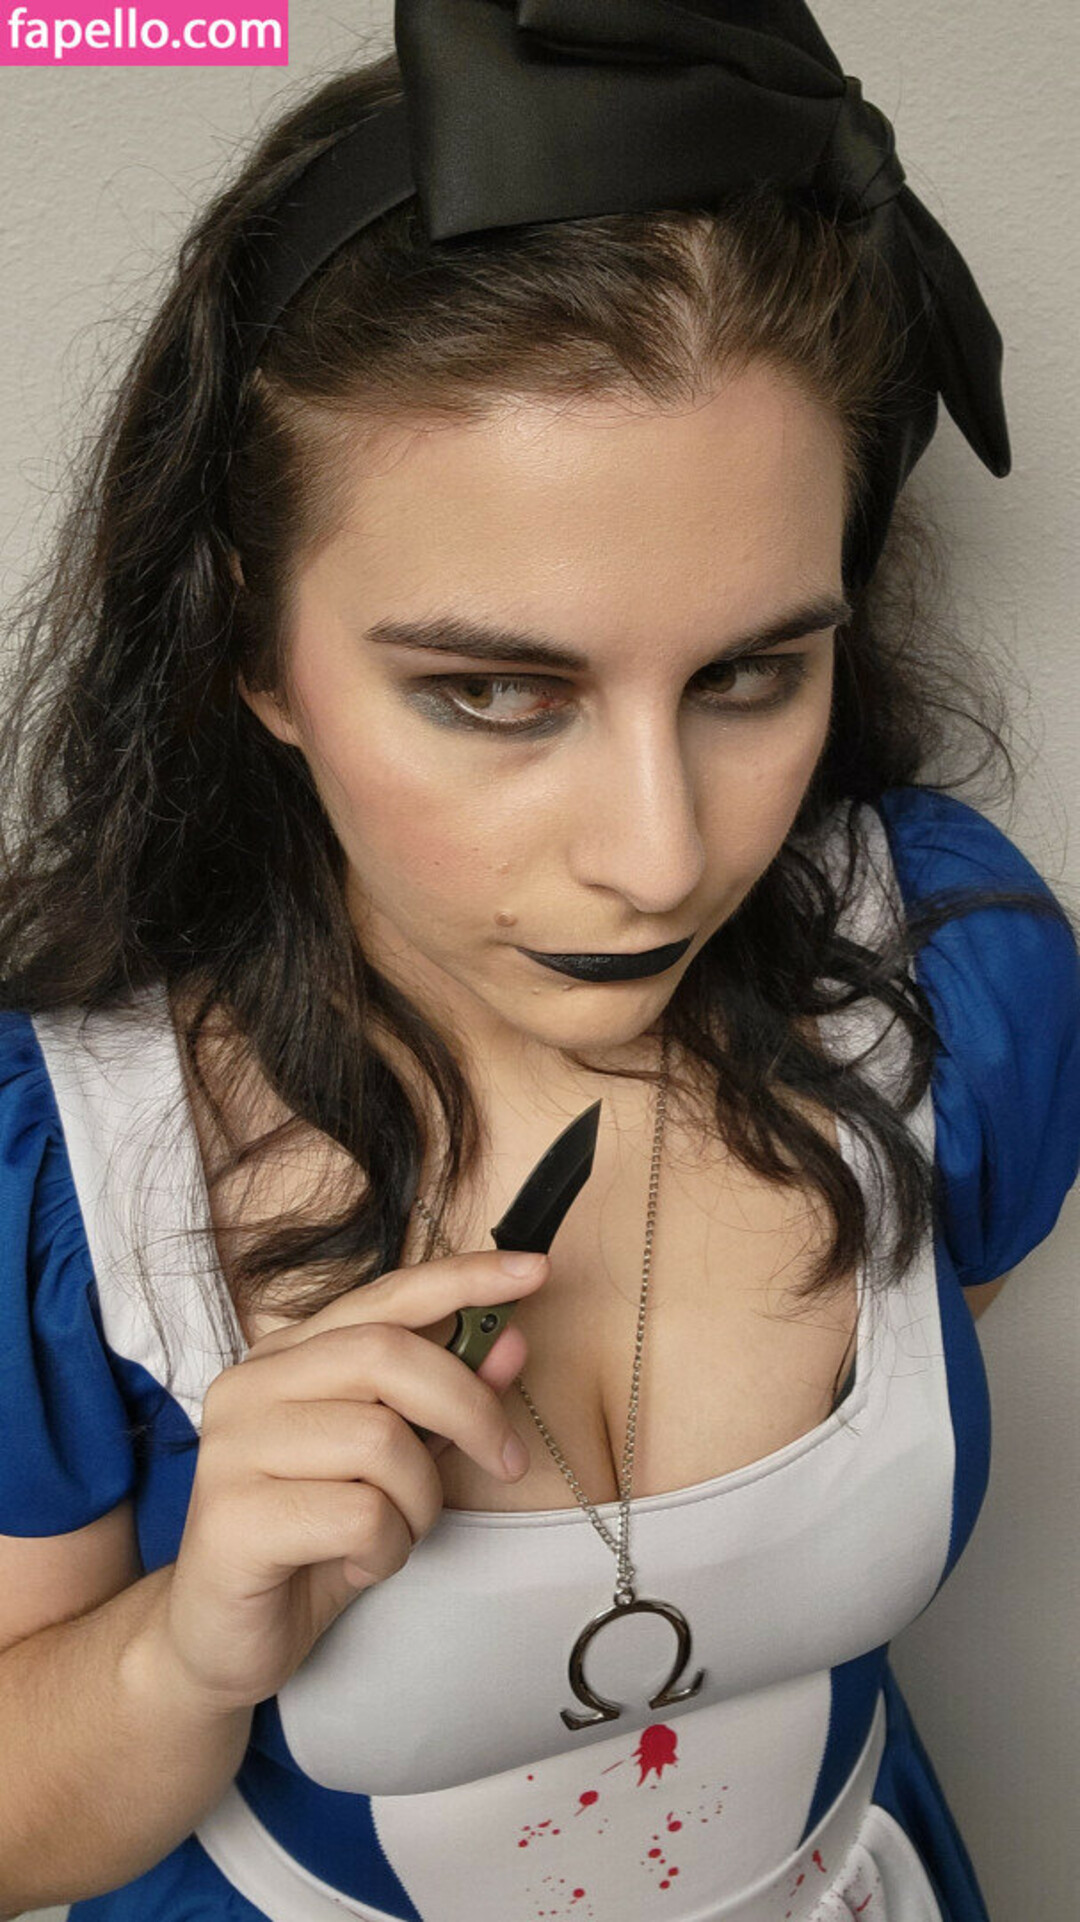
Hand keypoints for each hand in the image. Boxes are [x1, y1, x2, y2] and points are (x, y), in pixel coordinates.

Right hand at [150, 1249, 546, 1714]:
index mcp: (289, 1356)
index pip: (385, 1296)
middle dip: (468, 1407)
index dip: (463, 1279)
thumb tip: (509, 1343)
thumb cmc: (314, 1542)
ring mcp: (233, 1446)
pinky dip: (386, 1548)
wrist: (222, 1640)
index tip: (534, 1270)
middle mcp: (253, 1384)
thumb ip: (445, 1403)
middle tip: (507, 1461)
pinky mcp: (232, 1515)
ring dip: (420, 1501)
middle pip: (387, 1355)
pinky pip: (359, 1513)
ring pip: (381, 1441)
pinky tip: (360, 1564)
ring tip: (395, 1534)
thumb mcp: (396, 1467)